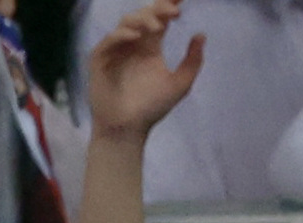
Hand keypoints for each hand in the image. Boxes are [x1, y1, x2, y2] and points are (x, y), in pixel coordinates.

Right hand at [82, 0, 202, 129]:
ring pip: (127, 22)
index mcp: (150, 46)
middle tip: (174, 12)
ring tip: (158, 26)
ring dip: (143, 19)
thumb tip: (201, 34)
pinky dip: (122, 35)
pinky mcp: (100, 60)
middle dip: (159, 9)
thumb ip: (193, 61)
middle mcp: (133, 44)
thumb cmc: (151, 109)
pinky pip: (109, 41)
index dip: (169, 4)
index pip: (160, 17)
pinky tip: (136, 37)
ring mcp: (116, 50)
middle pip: (144, 14)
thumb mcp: (180, 84)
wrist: (128, 130)